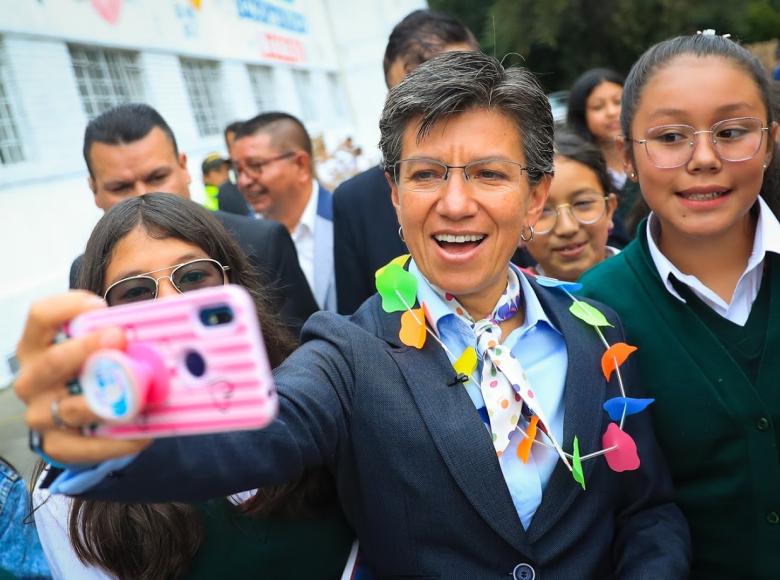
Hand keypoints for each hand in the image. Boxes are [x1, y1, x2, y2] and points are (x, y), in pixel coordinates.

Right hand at [14, 291, 151, 464]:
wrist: (79, 417)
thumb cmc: (92, 368)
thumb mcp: (100, 341)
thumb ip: (125, 321)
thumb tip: (171, 301)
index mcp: (37, 345)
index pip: (40, 316)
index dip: (67, 307)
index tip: (100, 306)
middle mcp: (32, 379)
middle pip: (54, 361)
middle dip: (88, 348)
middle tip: (120, 337)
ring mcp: (41, 414)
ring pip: (73, 408)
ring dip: (109, 401)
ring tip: (140, 395)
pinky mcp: (57, 444)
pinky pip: (87, 446)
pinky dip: (118, 441)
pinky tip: (143, 434)